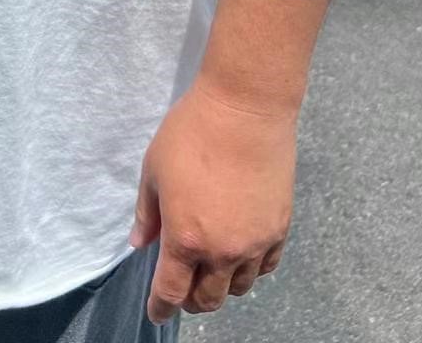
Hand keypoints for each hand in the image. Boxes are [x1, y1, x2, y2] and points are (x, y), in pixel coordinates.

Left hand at [129, 75, 296, 322]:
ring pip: (238, 287)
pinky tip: (241, 255)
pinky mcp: (280, 228)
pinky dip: (251, 269)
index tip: (157, 312)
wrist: (245, 108)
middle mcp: (223, 251)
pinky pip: (266, 267)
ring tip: (212, 268)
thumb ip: (148, 213)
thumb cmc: (191, 132)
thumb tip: (141, 244)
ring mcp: (255, 242)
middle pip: (207, 298)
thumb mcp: (154, 169)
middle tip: (183, 287)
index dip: (161, 308)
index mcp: (185, 238)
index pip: (171, 292)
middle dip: (191, 299)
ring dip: (221, 285)